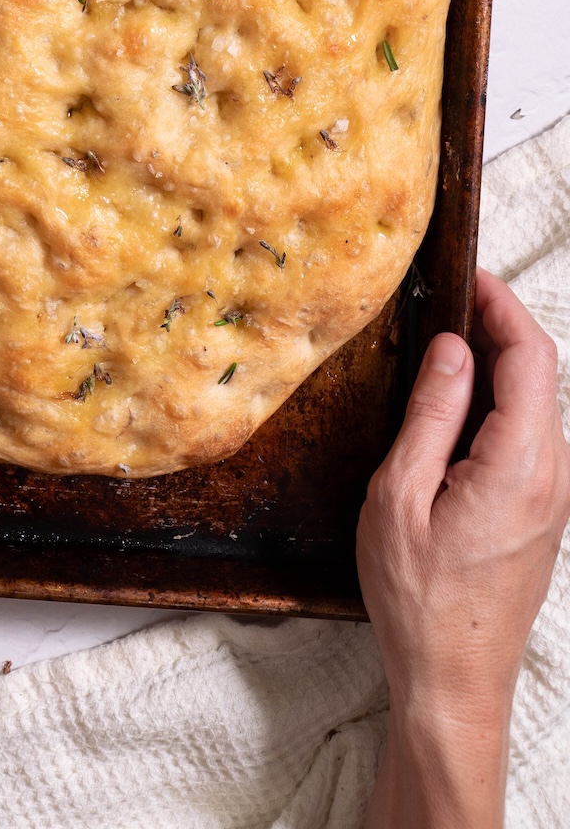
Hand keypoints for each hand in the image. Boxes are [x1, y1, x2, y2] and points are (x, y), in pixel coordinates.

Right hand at [358, 268, 569, 828]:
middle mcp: (554, 476)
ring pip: (537, 404)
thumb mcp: (401, 497)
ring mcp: (553, 496)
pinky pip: (530, 435)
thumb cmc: (419, 599)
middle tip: (447, 296)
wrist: (455, 680)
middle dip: (500, 324)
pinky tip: (455, 401)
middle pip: (541, 374)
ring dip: (499, 363)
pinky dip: (499, 401)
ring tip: (442, 341)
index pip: (532, 357)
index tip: (466, 273)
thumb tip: (453, 350)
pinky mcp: (540, 512)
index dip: (502, 304)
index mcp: (522, 466)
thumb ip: (432, 415)